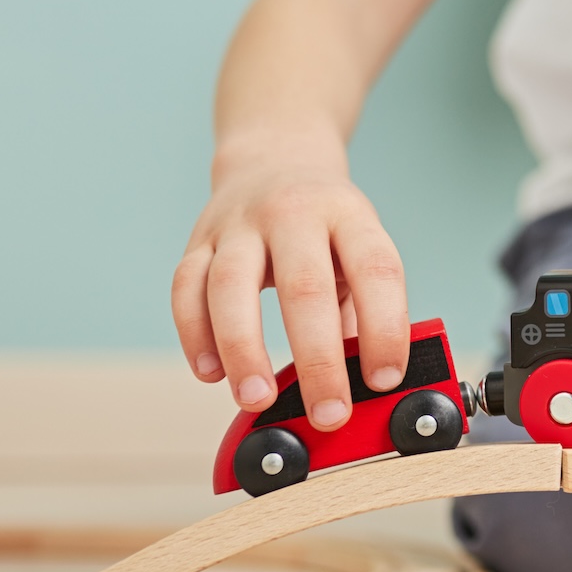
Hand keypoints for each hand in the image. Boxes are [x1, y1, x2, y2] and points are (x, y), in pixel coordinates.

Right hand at [171, 152, 409, 428]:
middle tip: (329, 413)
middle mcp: (294, 212)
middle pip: (304, 286)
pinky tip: (210, 374)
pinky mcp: (199, 239)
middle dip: (317, 360)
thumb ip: (362, 311)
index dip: (385, 327)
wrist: (276, 158)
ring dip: (242, 349)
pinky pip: (186, 288)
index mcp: (348, 215)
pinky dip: (194, 334)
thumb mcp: (358, 250)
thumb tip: (368, 383)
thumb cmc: (325, 225)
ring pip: (231, 285)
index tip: (385, 379)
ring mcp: (240, 224)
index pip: (376, 270)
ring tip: (257, 399)